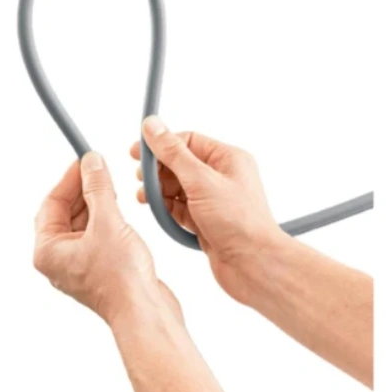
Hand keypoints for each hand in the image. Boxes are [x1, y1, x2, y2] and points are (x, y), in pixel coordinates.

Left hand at [34, 151, 181, 325]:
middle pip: (65, 212)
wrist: (145, 311)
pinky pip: (94, 234)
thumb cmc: (121, 278)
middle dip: (82, 189)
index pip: (51, 203)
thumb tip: (91, 162)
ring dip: (94, 202)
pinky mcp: (98, 267)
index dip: (68, 178)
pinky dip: (103, 217)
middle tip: (97, 168)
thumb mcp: (107, 222)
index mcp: (48, 251)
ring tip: (108, 184)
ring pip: (81, 223)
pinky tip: (116, 207)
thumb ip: (98, 188)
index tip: (84, 160)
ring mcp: (79, 264)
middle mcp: (59, 259)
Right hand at [131, 116, 283, 303]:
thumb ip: (173, 153)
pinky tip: (156, 209)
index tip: (138, 151)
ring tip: (145, 196)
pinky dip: (166, 208)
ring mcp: (212, 199)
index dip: (161, 144)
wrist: (254, 265)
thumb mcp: (201, 180)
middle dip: (158, 170)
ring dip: (159, 190)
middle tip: (141, 176)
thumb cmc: (239, 221)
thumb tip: (153, 126)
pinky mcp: (205, 220)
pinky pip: (180, 207)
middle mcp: (220, 177)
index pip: (188, 141)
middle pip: (180, 164)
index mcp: (227, 159)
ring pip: (178, 187)